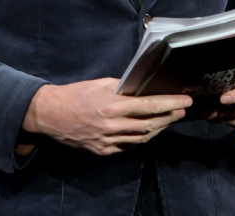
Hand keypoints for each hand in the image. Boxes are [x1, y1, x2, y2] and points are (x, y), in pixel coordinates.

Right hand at [22, 78, 191, 155]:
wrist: (49, 114)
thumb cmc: (74, 94)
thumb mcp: (100, 84)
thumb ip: (122, 88)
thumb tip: (142, 88)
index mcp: (112, 105)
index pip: (149, 106)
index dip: (169, 104)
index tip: (184, 101)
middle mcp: (112, 125)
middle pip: (149, 124)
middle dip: (169, 117)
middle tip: (181, 111)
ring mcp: (107, 141)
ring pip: (141, 138)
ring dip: (158, 129)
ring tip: (168, 120)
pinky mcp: (102, 150)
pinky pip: (128, 146)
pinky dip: (141, 138)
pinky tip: (148, 131)